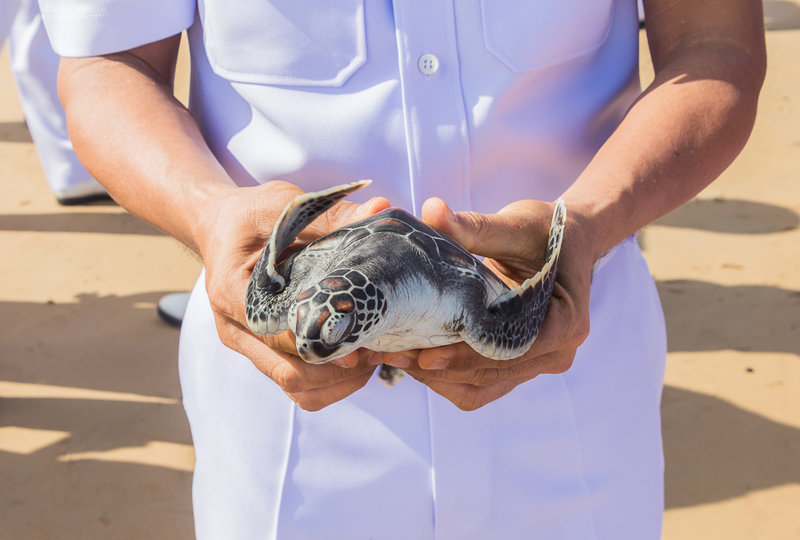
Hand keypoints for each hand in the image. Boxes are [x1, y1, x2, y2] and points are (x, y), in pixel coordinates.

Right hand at [195, 180, 390, 410]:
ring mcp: (245, 343)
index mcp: (233, 293)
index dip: (324, 343)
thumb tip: (380, 209)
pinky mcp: (259, 349)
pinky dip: (327, 381)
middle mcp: (235, 327)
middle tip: (380, 352)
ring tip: (373, 361)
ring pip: (293, 386)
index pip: (280, 335)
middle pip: (290, 372)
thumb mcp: (286, 206)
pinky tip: (356, 361)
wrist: (219, 224)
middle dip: (339, 370)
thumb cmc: (251, 214)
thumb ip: (331, 215)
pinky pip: (294, 382)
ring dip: (336, 383)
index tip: (364, 337)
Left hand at [382, 197, 596, 410]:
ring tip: (394, 357)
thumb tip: (431, 209)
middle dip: (441, 368)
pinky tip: (410, 357)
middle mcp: (557, 352)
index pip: (511, 348)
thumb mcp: (515, 225)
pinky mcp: (517, 366)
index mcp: (566, 321)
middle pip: (492, 373)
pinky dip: (445, 376)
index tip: (426, 355)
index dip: (467, 355)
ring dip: (437, 378)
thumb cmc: (545, 230)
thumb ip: (475, 226)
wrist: (568, 240)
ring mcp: (538, 363)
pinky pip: (478, 384)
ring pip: (481, 387)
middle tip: (393, 354)